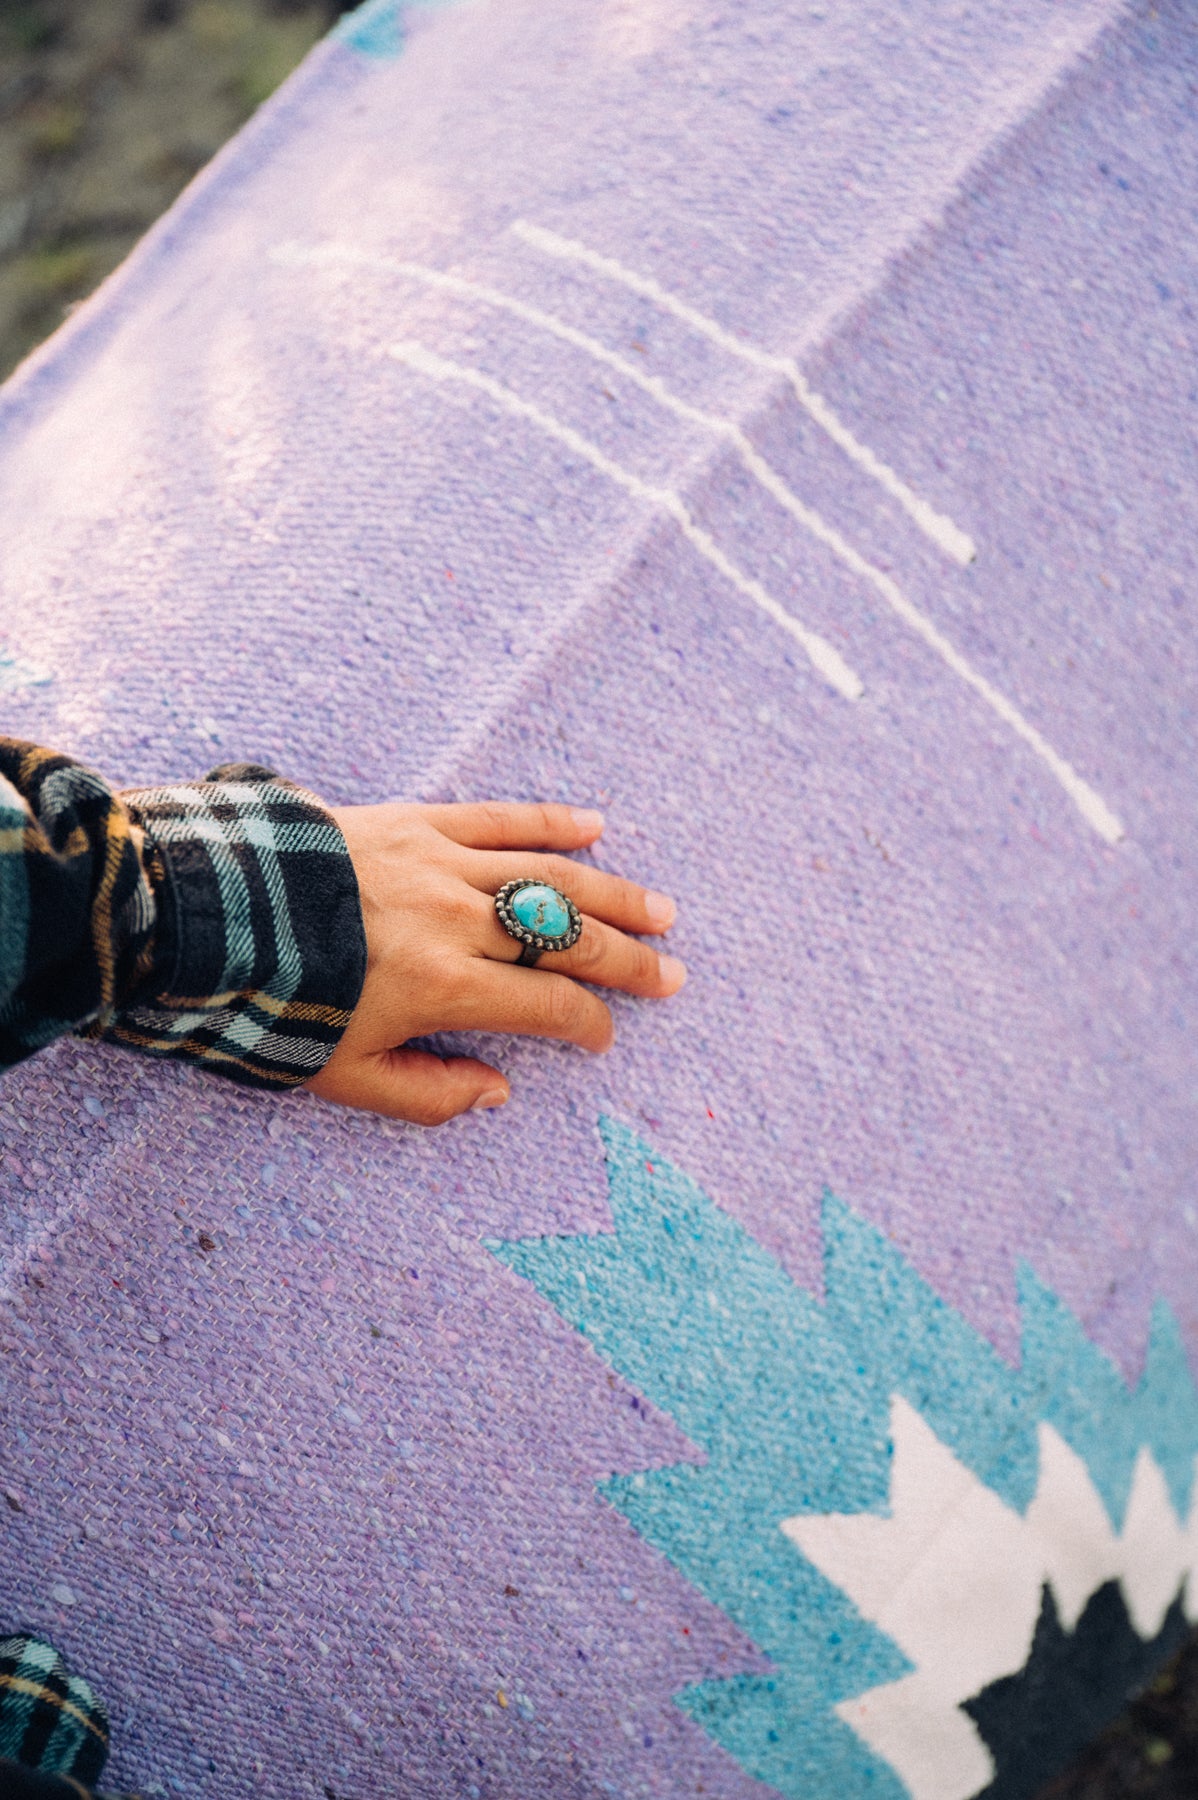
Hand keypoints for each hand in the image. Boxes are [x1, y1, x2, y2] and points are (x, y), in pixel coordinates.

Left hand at [304, 801, 683, 1124]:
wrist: (213, 913)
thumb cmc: (273, 1003)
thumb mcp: (344, 1077)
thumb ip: (428, 1095)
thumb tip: (498, 1092)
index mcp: (446, 988)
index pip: (550, 1007)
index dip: (589, 1025)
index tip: (604, 1038)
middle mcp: (460, 921)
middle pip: (568, 940)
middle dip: (628, 961)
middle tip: (671, 976)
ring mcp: (442, 864)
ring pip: (550, 876)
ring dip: (612, 894)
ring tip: (660, 910)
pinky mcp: (417, 821)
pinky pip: (499, 818)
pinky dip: (550, 822)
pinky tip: (594, 826)